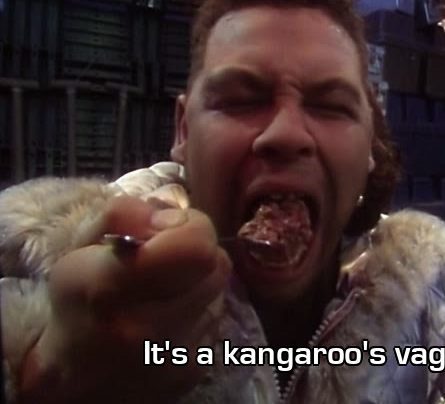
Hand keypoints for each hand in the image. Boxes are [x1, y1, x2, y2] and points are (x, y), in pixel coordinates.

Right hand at [19, 195, 230, 403]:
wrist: (75, 381)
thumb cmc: (77, 304)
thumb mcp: (80, 248)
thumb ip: (123, 214)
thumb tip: (169, 212)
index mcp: (109, 289)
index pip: (195, 244)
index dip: (186, 225)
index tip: (161, 230)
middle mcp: (147, 327)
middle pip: (216, 261)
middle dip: (196, 248)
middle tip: (168, 255)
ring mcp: (177, 354)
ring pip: (221, 288)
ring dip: (200, 277)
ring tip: (168, 286)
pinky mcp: (197, 368)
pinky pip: (218, 317)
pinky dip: (200, 307)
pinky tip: (172, 316)